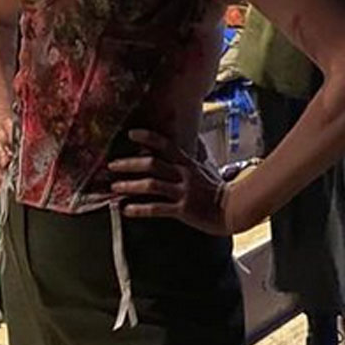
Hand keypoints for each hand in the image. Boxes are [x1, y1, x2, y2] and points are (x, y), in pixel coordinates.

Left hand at [108, 130, 231, 234]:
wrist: (233, 210)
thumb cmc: (217, 189)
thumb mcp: (206, 166)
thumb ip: (196, 152)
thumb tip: (193, 136)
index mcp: (187, 163)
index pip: (166, 144)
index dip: (148, 138)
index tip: (130, 134)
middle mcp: (183, 174)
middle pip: (152, 164)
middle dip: (129, 164)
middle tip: (111, 165)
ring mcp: (182, 192)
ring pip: (151, 185)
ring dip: (130, 186)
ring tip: (114, 187)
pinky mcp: (182, 210)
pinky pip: (157, 209)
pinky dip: (140, 209)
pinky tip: (126, 210)